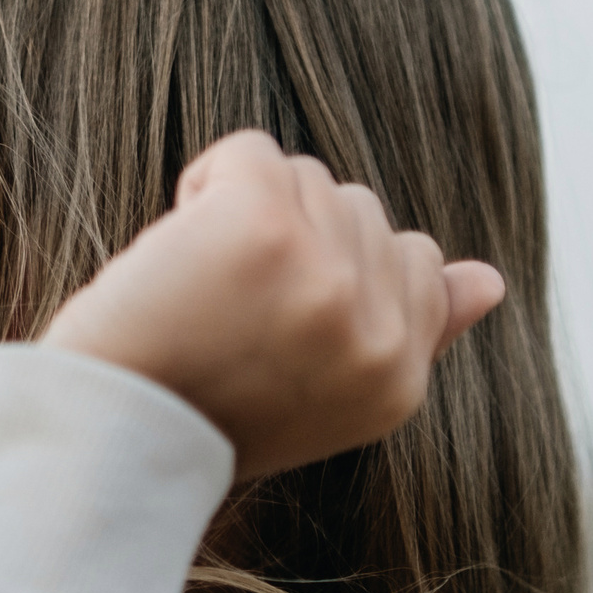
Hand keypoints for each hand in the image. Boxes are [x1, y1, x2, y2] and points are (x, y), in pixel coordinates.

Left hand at [42, 131, 504, 480]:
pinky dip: (204, 185)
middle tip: (226, 318)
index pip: (424, 269)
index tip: (275, 315)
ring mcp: (330, 277)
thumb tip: (490, 280)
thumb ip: (416, 334)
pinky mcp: (266, 226)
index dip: (337, 270)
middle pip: (361, 212)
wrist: (101, 441)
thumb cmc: (194, 413)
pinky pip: (251, 151)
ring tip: (200, 291)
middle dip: (292, 241)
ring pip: (309, 179)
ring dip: (246, 213)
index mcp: (396, 385)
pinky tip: (178, 253)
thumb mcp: (326, 395)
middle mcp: (378, 335)